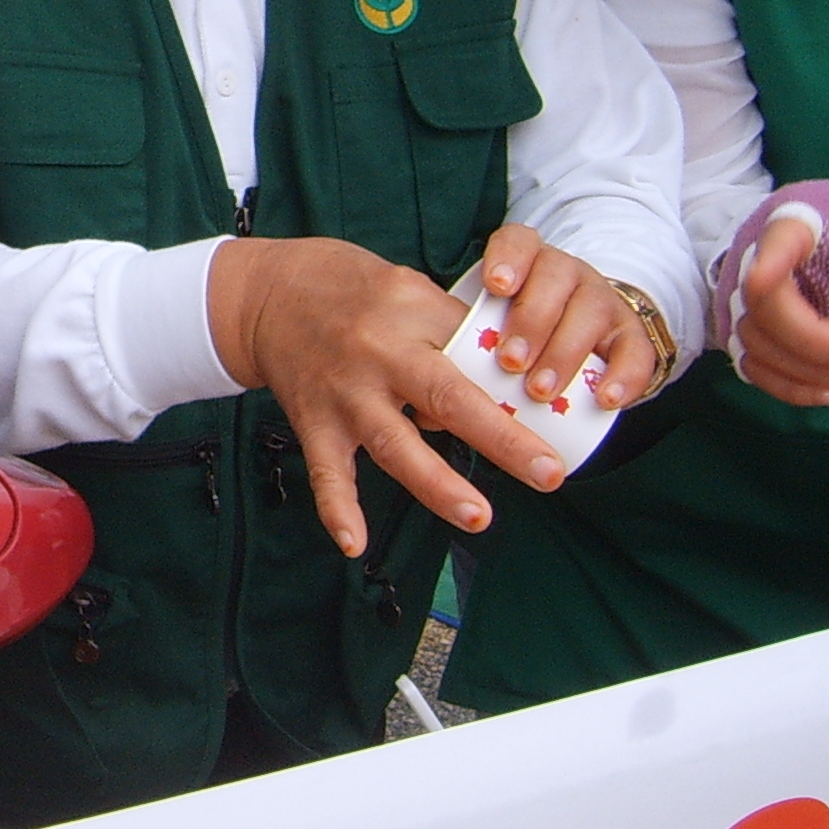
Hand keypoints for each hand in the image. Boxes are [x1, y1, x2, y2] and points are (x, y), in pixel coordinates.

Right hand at [207, 229, 630, 556]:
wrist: (265, 292)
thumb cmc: (348, 286)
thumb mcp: (405, 284)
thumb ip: (451, 328)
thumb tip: (507, 378)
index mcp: (410, 312)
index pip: (476, 349)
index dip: (521, 382)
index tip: (564, 412)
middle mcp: (378, 353)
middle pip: (447, 399)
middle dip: (501, 438)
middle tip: (549, 473)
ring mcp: (343, 392)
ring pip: (393, 443)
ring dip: (436, 484)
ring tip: (478, 517)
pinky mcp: (312, 421)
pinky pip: (326, 471)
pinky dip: (337, 509)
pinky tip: (355, 544)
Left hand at [466, 226, 659, 413]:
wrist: (586, 337)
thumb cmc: (520, 334)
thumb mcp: (495, 323)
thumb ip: (471, 337)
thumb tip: (432, 393)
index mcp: (529, 261)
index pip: (519, 241)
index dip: (509, 258)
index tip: (496, 286)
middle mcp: (568, 273)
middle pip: (554, 278)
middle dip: (531, 320)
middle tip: (510, 361)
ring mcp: (604, 300)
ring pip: (592, 310)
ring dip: (564, 352)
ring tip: (540, 390)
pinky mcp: (632, 335)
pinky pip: (636, 351)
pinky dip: (622, 376)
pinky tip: (603, 399)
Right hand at [728, 214, 828, 405]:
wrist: (817, 230)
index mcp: (789, 226)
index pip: (773, 244)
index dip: (767, 266)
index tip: (764, 282)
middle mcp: (751, 262)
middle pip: (762, 310)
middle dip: (812, 344)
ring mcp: (742, 298)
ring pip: (754, 344)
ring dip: (806, 371)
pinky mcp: (746, 329)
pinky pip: (752, 366)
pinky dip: (788, 387)